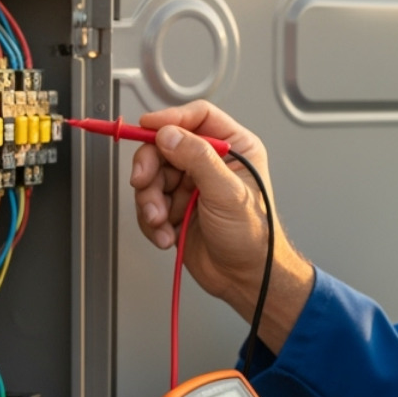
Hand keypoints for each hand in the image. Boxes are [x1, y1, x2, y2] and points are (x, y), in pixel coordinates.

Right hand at [129, 101, 312, 349]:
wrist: (245, 279)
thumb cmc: (254, 237)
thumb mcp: (227, 193)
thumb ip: (197, 159)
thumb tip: (169, 134)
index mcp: (234, 149)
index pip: (198, 118)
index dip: (170, 119)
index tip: (147, 126)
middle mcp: (211, 163)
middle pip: (165, 146)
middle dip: (150, 168)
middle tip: (143, 183)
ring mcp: (192, 186)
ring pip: (153, 176)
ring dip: (149, 200)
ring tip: (160, 221)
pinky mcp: (176, 208)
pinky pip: (149, 203)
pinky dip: (151, 221)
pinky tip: (166, 235)